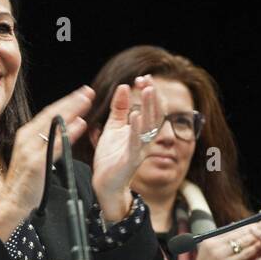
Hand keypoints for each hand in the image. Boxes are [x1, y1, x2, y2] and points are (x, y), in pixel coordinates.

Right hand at [0, 85, 92, 239]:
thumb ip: (47, 141)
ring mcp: (30, 149)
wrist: (12, 200)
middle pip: (51, 114)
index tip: (81, 93)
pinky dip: (68, 134)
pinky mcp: (36, 163)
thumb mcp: (35, 154)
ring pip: (53, 125)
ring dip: (71, 111)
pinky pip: (55, 145)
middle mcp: (27, 138)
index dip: (66, 101)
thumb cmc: (25, 180)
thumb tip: (64, 126)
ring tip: (87, 101)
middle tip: (89, 91)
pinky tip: (80, 124)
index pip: (48, 113)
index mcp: (27, 134)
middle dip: (71, 101)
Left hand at [90, 75, 163, 218]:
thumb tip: (124, 86)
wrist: (105, 182)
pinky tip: (135, 116)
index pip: (152, 108)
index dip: (150, 92)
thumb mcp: (114, 127)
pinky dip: (136, 129)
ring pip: (149, 126)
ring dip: (149, 108)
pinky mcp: (131, 159)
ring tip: (147, 91)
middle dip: (152, 97)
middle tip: (148, 80)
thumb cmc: (111, 155)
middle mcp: (146, 139)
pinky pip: (136, 143)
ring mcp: (140, 149)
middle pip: (155, 114)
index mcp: (143, 131)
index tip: (143, 77)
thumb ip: (119, 108)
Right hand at [187, 233, 260, 259]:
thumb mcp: (210, 255)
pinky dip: (253, 250)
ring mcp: (218, 256)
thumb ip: (220, 244)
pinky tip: (260, 247)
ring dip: (255, 238)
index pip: (229, 230)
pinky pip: (243, 255)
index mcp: (208, 242)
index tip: (255, 224)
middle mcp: (212, 246)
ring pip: (241, 243)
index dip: (244, 227)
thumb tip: (234, 231)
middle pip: (235, 234)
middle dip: (251, 230)